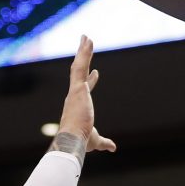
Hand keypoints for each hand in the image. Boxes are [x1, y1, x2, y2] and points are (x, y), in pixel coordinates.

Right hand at [57, 36, 115, 153]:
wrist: (72, 140)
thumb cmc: (80, 143)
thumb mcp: (96, 141)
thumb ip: (104, 142)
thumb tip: (112, 147)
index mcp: (78, 106)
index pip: (85, 89)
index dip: (91, 81)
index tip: (96, 73)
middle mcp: (75, 96)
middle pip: (79, 73)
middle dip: (82, 59)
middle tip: (85, 46)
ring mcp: (75, 90)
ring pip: (79, 65)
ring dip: (83, 51)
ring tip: (87, 37)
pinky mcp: (77, 87)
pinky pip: (81, 65)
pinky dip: (84, 53)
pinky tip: (88, 41)